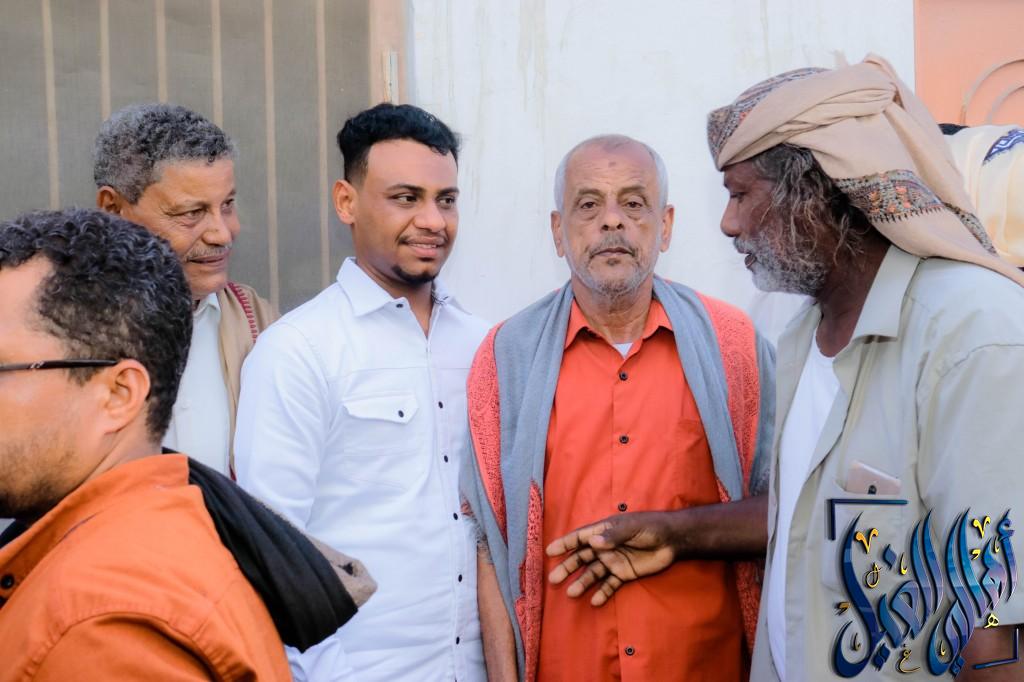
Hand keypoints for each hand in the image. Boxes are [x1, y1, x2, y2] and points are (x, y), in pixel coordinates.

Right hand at [544, 511, 678, 606]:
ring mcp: (614, 561)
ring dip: (582, 582)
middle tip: (554, 579)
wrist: (671, 540)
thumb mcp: (631, 528)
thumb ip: (613, 535)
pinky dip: (602, 593)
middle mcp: (605, 547)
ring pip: (593, 573)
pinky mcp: (624, 573)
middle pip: (582, 558)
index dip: (565, 544)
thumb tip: (593, 543)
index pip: (580, 538)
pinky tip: (594, 601)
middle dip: (568, 568)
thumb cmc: (649, 527)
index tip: (550, 551)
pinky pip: (610, 584)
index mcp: (604, 532)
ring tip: (571, 593)